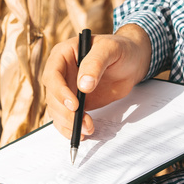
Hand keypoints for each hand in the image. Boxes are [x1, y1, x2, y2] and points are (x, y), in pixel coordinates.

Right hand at [41, 23, 152, 138]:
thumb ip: (96, 64)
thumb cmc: (120, 49)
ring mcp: (67, 89)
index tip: (74, 105)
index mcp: (63, 55)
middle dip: (65, 113)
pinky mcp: (75, 103)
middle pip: (52, 97)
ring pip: (57, 111)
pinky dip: (70, 128)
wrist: (131, 62)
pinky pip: (65, 118)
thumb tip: (83, 86)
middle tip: (81, 122)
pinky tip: (81, 133)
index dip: (60, 92)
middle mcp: (61, 73)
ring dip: (69, 123)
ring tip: (88, 129)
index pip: (52, 75)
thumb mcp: (110, 49)